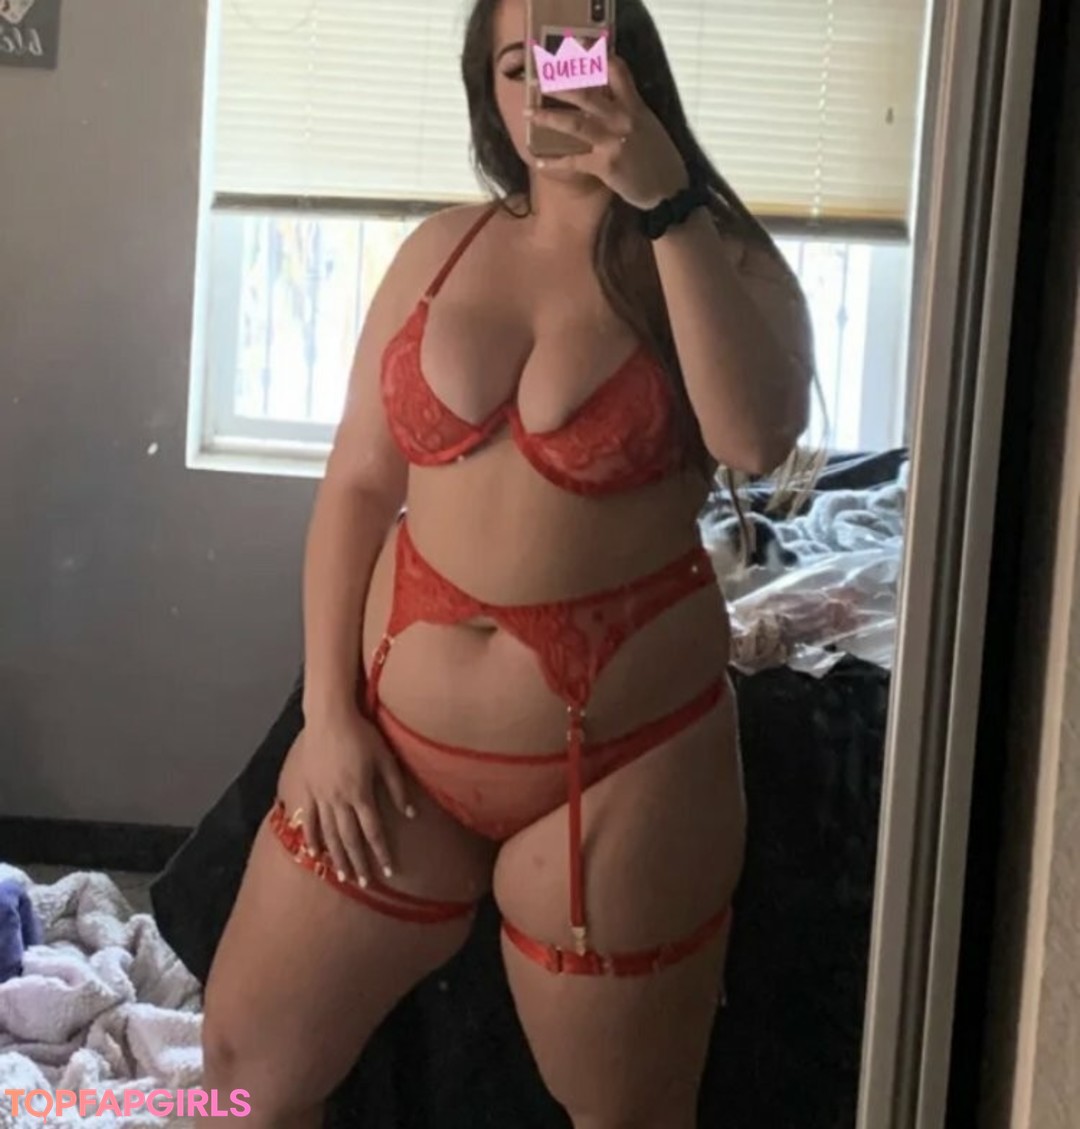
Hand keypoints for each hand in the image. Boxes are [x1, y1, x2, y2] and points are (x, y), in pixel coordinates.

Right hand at [278, 704, 414, 886]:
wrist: (328, 716)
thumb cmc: (362, 734)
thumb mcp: (386, 757)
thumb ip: (397, 787)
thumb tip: (411, 814)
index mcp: (360, 793)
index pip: (373, 831)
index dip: (381, 852)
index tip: (389, 871)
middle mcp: (339, 799)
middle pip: (350, 838)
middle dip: (360, 862)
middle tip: (367, 884)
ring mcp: (321, 796)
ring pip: (329, 834)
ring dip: (338, 858)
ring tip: (344, 877)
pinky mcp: (308, 788)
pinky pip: (310, 820)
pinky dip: (313, 839)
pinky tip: (316, 854)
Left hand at [526, 57, 689, 209]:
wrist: (668, 190)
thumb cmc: (659, 158)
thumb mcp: (648, 125)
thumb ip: (628, 109)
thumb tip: (606, 98)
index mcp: (634, 106)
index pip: (618, 71)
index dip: (597, 59)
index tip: (578, 48)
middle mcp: (622, 119)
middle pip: (587, 95)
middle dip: (560, 86)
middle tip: (539, 81)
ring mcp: (612, 142)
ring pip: (575, 124)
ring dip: (548, 118)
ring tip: (529, 113)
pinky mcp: (604, 166)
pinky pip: (573, 162)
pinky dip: (555, 163)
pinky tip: (539, 162)